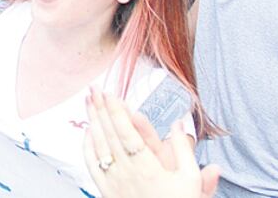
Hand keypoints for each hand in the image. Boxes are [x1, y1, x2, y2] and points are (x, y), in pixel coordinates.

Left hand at [84, 90, 218, 197]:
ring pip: (99, 147)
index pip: (127, 133)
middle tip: (94, 89)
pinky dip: (87, 147)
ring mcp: (114, 182)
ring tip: (88, 102)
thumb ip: (184, 149)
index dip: (117, 112)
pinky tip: (87, 133)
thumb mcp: (190, 179)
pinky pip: (93, 166)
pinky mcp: (106, 190)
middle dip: (101, 110)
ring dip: (92, 122)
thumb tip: (180, 122)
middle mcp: (127, 173)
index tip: (110, 94)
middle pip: (110, 135)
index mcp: (148, 168)